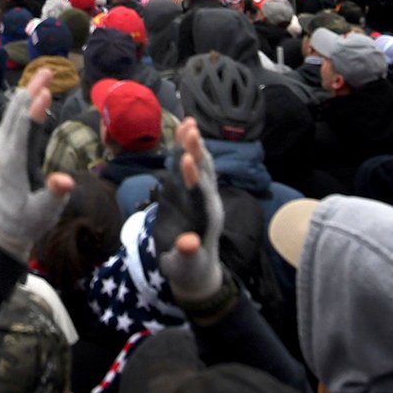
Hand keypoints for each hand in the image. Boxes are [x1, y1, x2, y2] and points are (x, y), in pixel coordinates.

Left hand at [0, 86, 73, 259]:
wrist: (3, 227)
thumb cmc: (27, 221)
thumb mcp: (44, 213)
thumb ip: (54, 194)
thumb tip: (66, 182)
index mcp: (13, 168)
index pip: (22, 135)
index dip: (33, 114)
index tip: (44, 93)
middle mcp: (4, 154)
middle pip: (15, 118)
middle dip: (30, 93)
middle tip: (47, 71)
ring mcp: (2, 150)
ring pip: (11, 116)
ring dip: (26, 94)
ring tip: (43, 74)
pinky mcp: (5, 149)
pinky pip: (11, 120)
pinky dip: (21, 104)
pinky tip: (29, 92)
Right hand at [154, 117, 227, 309]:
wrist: (197, 270)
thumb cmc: (187, 269)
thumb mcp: (184, 266)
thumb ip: (186, 254)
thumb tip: (188, 244)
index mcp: (205, 219)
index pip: (200, 194)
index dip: (193, 177)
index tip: (187, 159)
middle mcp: (208, 203)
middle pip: (203, 173)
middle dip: (196, 151)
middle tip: (190, 127)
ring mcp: (204, 197)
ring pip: (201, 167)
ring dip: (194, 145)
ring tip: (189, 122)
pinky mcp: (196, 194)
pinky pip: (195, 169)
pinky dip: (190, 151)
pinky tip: (187, 133)